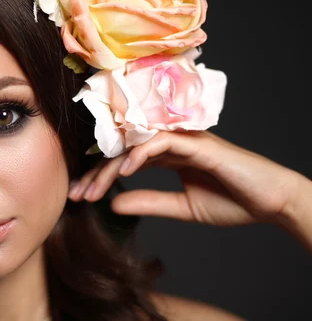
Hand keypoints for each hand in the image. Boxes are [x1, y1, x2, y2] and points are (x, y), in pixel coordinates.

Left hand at [68, 131, 306, 226]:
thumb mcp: (182, 207)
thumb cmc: (233, 201)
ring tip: (92, 190)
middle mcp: (170, 142)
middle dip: (96, 173)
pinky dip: (140, 155)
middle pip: (122, 150)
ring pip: (135, 145)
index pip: (123, 159)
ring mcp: (183, 140)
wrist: (272, 202)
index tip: (80, 196)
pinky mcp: (197, 143)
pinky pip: (160, 142)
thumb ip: (149, 202)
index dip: (100, 177)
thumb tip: (114, 204)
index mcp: (166, 155)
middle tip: (75, 194)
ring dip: (110, 167)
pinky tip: (124, 172)